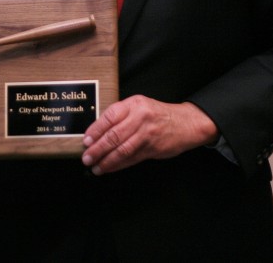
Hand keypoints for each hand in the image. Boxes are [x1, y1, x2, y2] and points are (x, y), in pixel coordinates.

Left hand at [81, 96, 218, 175]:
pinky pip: (132, 159)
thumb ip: (121, 115)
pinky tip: (109, 168)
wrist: (186, 123)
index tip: (86, 140)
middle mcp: (140, 118)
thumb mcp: (139, 106)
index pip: (109, 117)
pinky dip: (118, 165)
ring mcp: (147, 134)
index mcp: (134, 104)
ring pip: (122, 150)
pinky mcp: (153, 149)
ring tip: (95, 167)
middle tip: (87, 157)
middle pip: (114, 136)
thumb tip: (97, 132)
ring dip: (106, 160)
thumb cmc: (157, 114)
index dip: (95, 130)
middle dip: (97, 149)